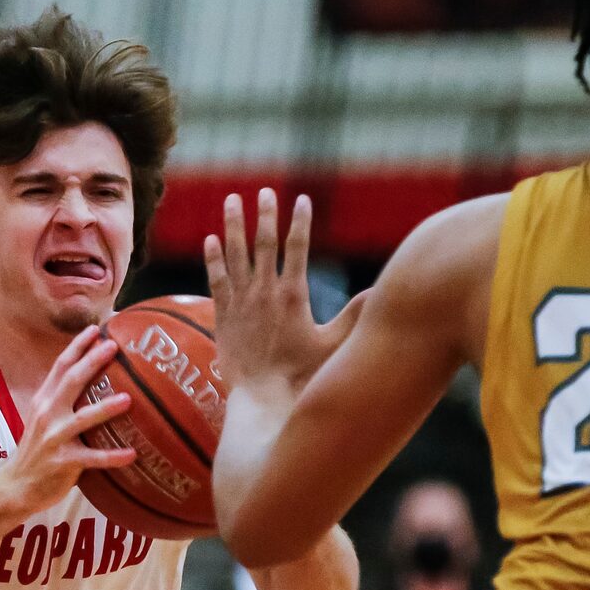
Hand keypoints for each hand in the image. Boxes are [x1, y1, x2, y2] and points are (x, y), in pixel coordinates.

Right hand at [0, 325, 133, 512]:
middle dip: (92, 361)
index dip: (78, 346)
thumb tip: (91, 379)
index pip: (60, 366)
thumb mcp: (43, 419)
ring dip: (105, 408)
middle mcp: (47, 414)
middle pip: (70, 381)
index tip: (96, 329)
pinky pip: (92, 458)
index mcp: (44, 400)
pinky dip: (112, 457)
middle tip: (113, 346)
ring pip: (82, 419)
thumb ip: (61, 400)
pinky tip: (132, 454)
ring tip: (128, 398)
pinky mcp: (62, 462)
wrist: (15, 486)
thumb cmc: (37, 451)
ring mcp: (54, 438)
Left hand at [204, 189, 363, 390]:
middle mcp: (264, 293)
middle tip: (265, 191)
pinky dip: (213, 259)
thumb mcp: (333, 345)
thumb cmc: (301, 376)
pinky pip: (216, 280)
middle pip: (263, 244)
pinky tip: (210, 240)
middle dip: (265, 215)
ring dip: (233, 226)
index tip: (302, 200)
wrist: (261, 398)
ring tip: (232, 201)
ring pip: (235, 255)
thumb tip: (379, 292)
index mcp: (292, 296)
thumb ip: (354, 316)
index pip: (297, 249)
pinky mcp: (223, 317)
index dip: (300, 222)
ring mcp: (241, 303)